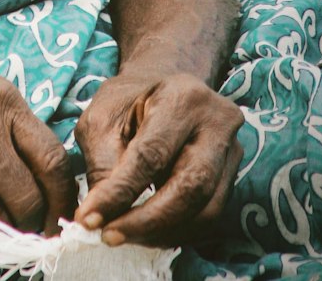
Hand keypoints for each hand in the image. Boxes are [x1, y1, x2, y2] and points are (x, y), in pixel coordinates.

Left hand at [74, 69, 243, 245]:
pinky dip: (176, 231)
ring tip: (125, 235)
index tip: (89, 219)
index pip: (152, 154)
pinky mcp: (232, 175)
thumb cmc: (126, 101)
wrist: (162, 84)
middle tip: (110, 236)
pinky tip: (147, 230)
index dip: (120, 193)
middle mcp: (217, 122)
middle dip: (147, 221)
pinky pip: (210, 217)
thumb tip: (98, 219)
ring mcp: (232, 150)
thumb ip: (102, 165)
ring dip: (162, 233)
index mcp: (182, 97)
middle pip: (191, 187)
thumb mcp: (102, 120)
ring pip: (206, 210)